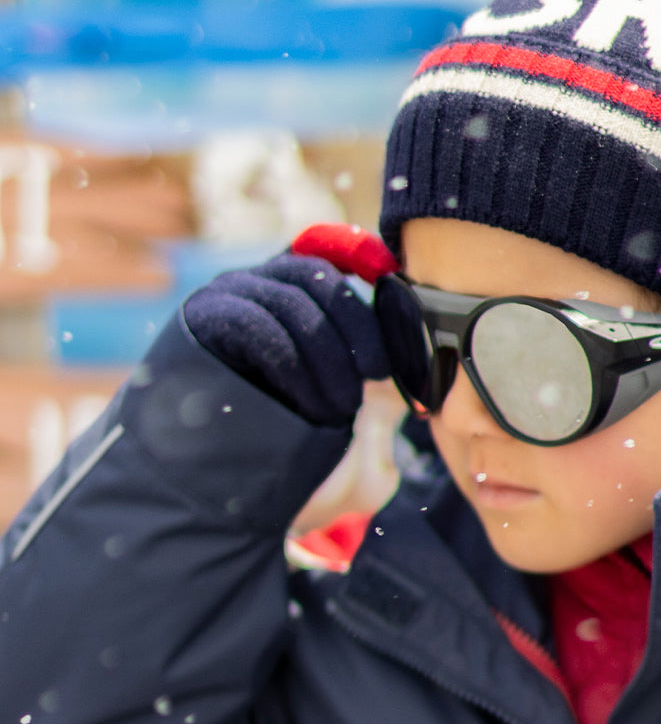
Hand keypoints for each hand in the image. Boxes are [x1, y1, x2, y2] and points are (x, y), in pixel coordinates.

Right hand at [183, 247, 390, 427]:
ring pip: (291, 301)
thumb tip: (397, 348)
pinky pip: (255, 323)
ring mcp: (226, 294)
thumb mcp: (336, 402)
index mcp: (290, 291)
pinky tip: (308, 402)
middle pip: (316, 277)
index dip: (357, 251)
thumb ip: (360, 368)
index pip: (326, 251)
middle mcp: (257, 282)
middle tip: (378, 374)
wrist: (216, 472)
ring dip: (328, 356)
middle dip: (357, 325)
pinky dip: (291, 362)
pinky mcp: (201, 316)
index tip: (385, 272)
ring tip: (343, 405)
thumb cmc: (284, 438)